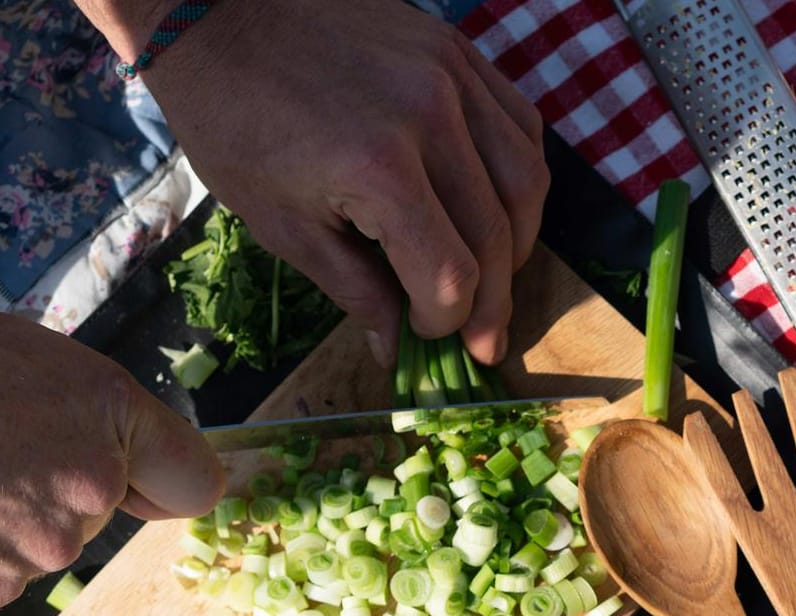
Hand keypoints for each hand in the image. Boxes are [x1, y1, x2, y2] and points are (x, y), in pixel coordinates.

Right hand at [0, 317, 223, 605]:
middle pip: (89, 521)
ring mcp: (26, 551)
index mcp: (112, 425)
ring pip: (30, 549)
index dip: (156, 481)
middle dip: (45, 490)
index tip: (125, 475)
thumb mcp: (49, 368)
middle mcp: (84, 497)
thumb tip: (128, 482)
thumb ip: (107, 426)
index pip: (193, 485)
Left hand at [141, 0, 549, 365]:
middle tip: (481, 338)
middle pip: (497, 237)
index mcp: (378, 168)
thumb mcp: (279, 222)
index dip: (445, 321)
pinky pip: (521, 127)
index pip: (450, 274)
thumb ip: (353, 289)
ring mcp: (452, 77)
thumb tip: (396, 347)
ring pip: (526, 185)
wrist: (215, 12)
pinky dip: (520, 179)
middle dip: (490, 302)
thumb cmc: (233, 119)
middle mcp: (431, 118)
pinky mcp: (457, 51)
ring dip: (518, 244)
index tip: (427, 334)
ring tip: (493, 274)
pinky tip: (497, 207)